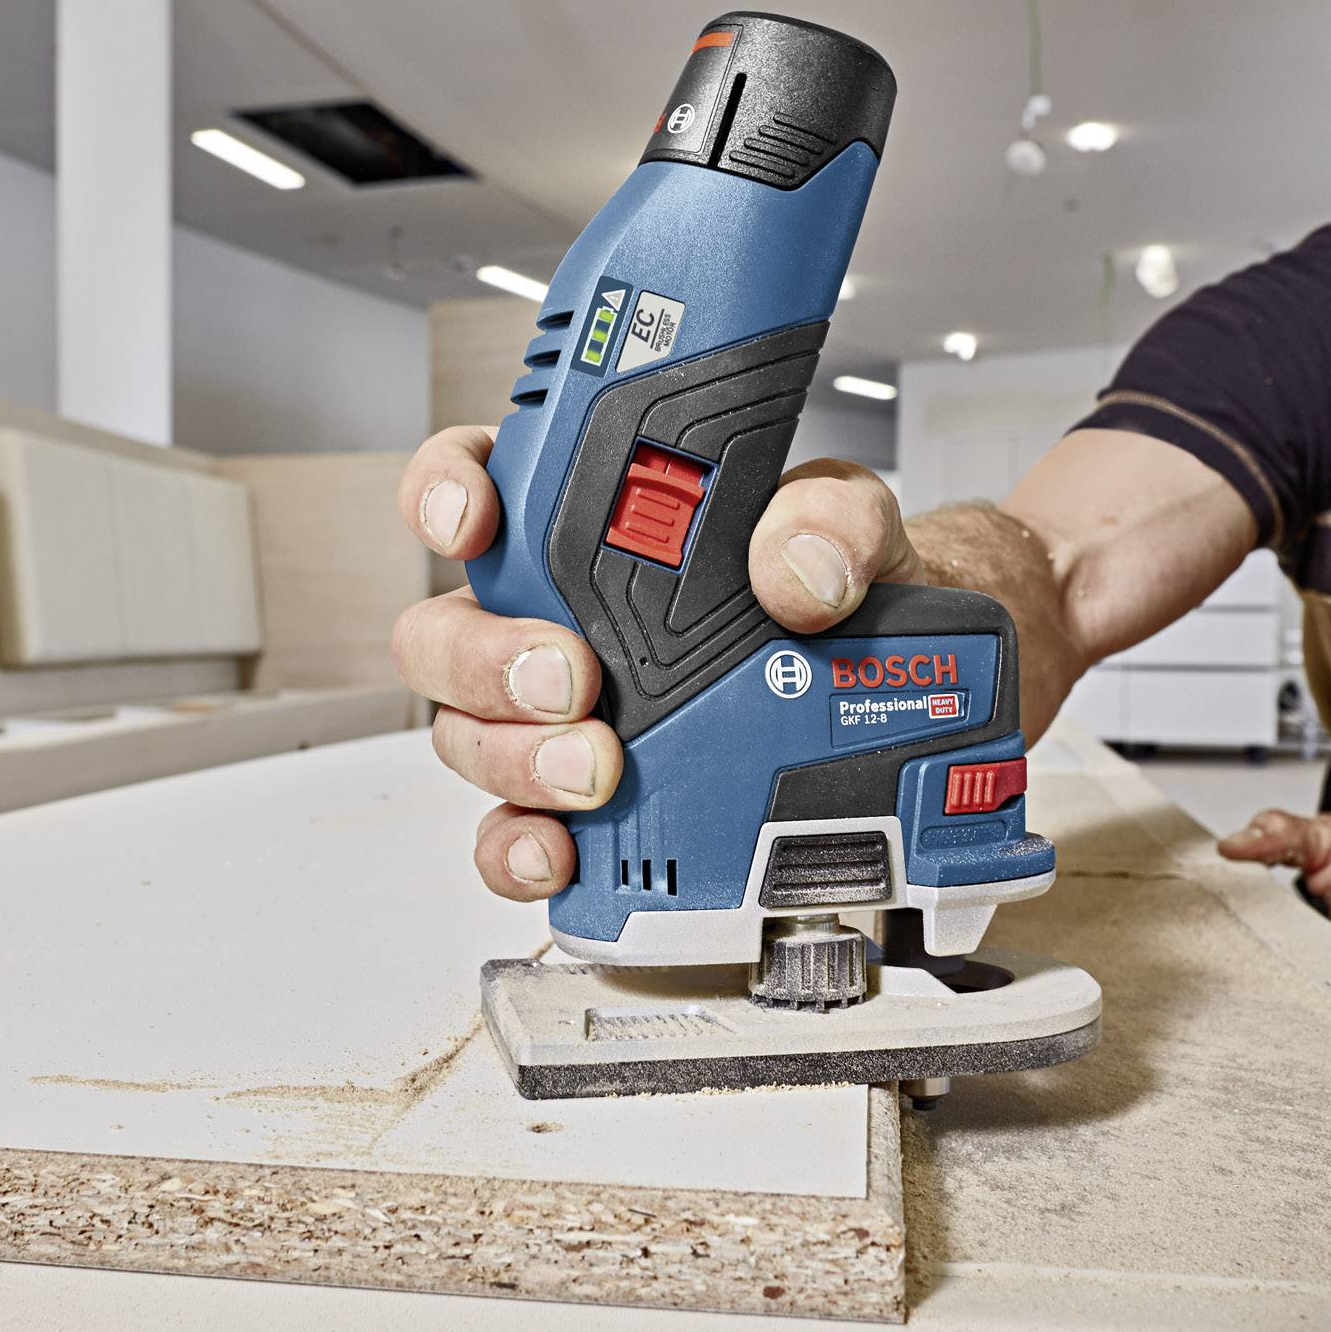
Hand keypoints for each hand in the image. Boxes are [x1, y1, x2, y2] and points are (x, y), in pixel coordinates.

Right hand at [393, 424, 924, 901]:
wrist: (888, 693)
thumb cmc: (837, 590)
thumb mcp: (852, 525)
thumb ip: (829, 517)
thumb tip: (794, 571)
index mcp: (589, 522)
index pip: (476, 480)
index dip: (447, 493)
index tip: (473, 521)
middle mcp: (546, 617)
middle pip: (443, 632)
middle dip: (486, 659)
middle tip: (570, 678)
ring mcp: (550, 717)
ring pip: (466, 736)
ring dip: (513, 757)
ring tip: (595, 769)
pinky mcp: (577, 802)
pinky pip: (509, 831)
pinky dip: (518, 847)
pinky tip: (559, 851)